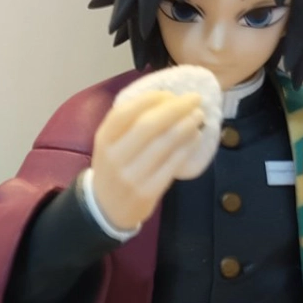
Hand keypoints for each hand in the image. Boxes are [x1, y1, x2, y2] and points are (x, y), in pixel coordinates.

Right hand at [89, 88, 209, 232]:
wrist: (106, 209)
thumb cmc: (114, 167)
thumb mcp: (111, 143)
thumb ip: (130, 123)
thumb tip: (170, 100)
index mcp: (104, 139)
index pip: (126, 112)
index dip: (151, 99)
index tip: (170, 93)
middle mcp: (115, 157)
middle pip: (148, 125)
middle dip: (175, 108)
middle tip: (194, 99)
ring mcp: (131, 176)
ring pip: (164, 144)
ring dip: (186, 125)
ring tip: (198, 116)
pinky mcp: (147, 192)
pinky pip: (172, 164)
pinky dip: (187, 147)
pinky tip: (196, 137)